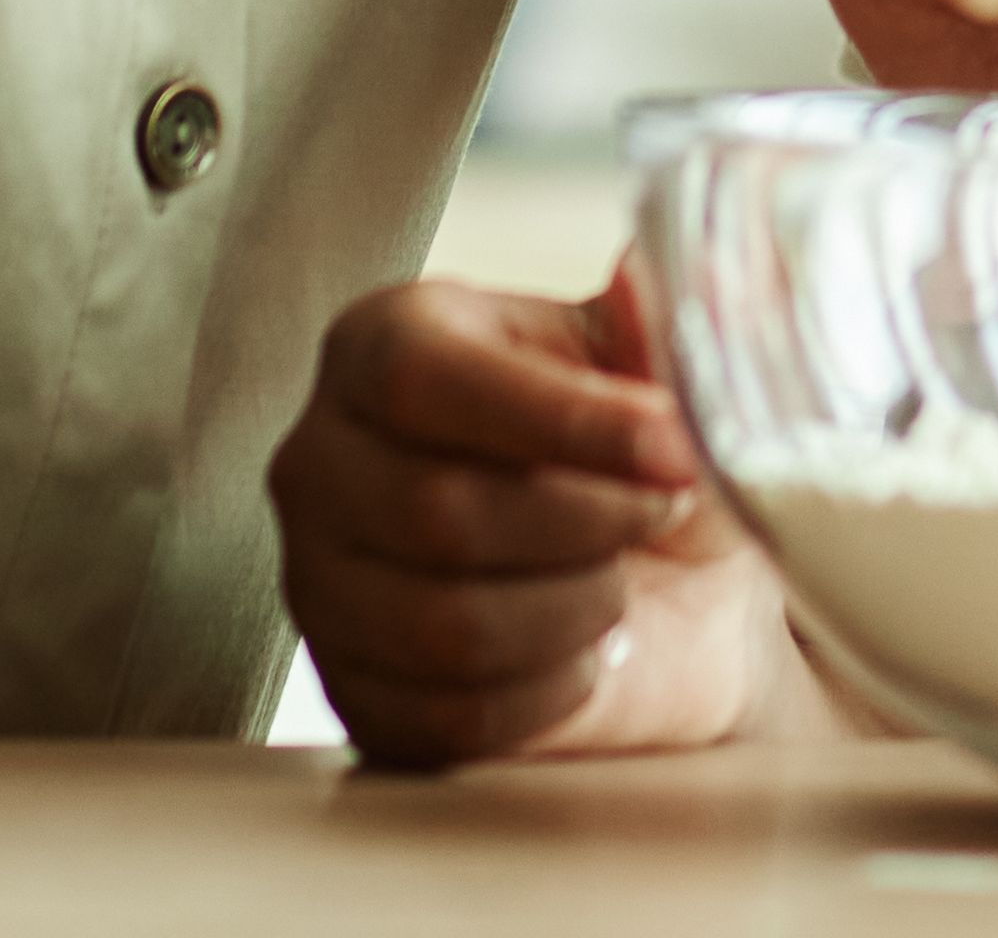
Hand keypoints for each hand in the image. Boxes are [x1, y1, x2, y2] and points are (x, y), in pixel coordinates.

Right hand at [274, 271, 813, 770]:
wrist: (662, 586)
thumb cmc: (642, 455)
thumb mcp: (658, 361)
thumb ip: (653, 314)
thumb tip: (642, 280)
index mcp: (382, 342)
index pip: (426, 378)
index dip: (564, 420)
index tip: (676, 445)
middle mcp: (322, 458)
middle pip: (438, 512)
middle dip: (590, 520)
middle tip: (665, 509)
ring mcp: (321, 586)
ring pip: (445, 625)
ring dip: (575, 610)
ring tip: (618, 579)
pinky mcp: (354, 695)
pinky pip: (451, 716)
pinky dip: (550, 692)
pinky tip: (582, 652)